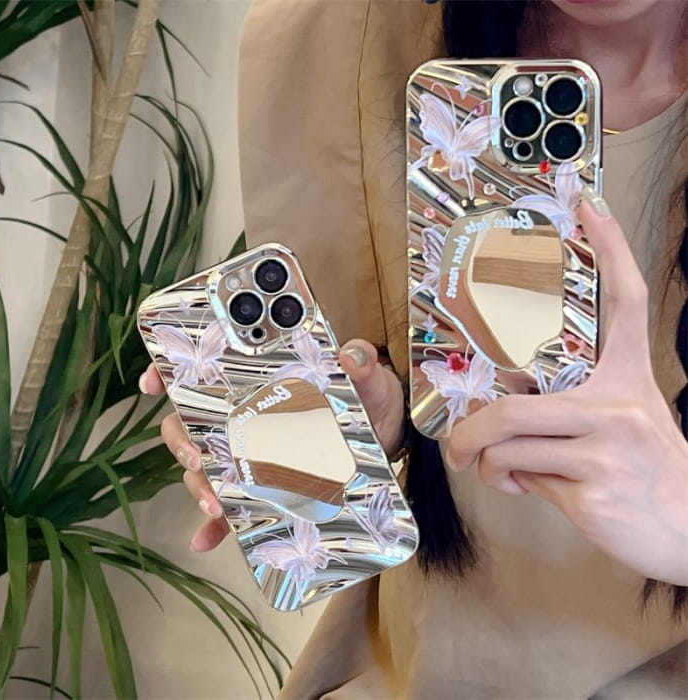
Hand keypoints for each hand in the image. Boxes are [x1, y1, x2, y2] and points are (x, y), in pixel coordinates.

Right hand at [139, 338, 404, 551]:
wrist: (387, 444)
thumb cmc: (370, 404)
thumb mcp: (370, 381)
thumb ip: (363, 367)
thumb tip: (352, 355)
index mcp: (265, 383)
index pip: (208, 370)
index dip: (172, 370)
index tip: (153, 381)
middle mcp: (248, 417)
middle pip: (192, 422)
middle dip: (181, 438)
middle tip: (195, 454)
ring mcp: (253, 455)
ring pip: (204, 466)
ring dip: (198, 482)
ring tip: (214, 500)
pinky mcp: (265, 489)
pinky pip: (231, 509)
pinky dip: (215, 525)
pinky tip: (209, 536)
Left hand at [446, 191, 687, 584]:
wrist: (687, 533)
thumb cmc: (643, 474)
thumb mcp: (618, 428)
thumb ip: (567, 414)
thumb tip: (506, 423)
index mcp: (628, 378)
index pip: (623, 300)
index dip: (608, 248)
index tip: (589, 204)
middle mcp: (619, 402)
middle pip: (513, 404)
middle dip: (470, 432)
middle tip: (457, 446)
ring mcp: (607, 442)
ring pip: (507, 443)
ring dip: (488, 466)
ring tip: (501, 474)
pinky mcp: (594, 484)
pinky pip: (520, 473)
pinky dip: (508, 484)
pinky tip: (526, 488)